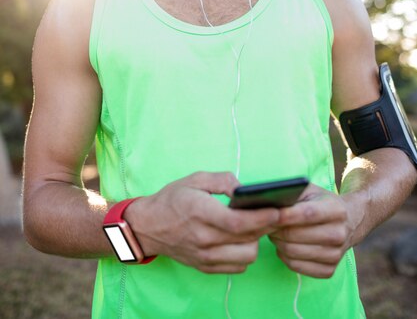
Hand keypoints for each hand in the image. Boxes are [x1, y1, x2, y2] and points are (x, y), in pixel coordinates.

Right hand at [125, 171, 279, 273]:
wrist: (148, 226)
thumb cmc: (172, 199)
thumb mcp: (195, 179)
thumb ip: (222, 179)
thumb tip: (244, 188)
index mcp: (200, 213)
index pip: (238, 223)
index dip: (262, 218)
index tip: (278, 210)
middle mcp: (204, 239)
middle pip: (247, 241)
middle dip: (266, 227)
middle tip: (273, 214)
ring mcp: (205, 256)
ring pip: (246, 257)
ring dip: (256, 241)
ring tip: (255, 226)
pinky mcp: (206, 267)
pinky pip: (237, 267)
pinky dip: (245, 254)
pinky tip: (242, 239)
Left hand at [268, 184, 354, 278]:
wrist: (349, 221)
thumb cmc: (322, 202)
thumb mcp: (311, 190)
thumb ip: (293, 193)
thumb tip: (269, 201)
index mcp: (337, 211)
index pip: (308, 214)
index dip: (286, 215)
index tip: (270, 213)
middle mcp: (339, 234)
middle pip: (295, 235)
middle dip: (276, 228)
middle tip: (267, 222)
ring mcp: (336, 255)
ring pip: (292, 252)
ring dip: (277, 242)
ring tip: (274, 231)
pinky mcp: (329, 270)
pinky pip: (295, 266)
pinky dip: (284, 256)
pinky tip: (284, 244)